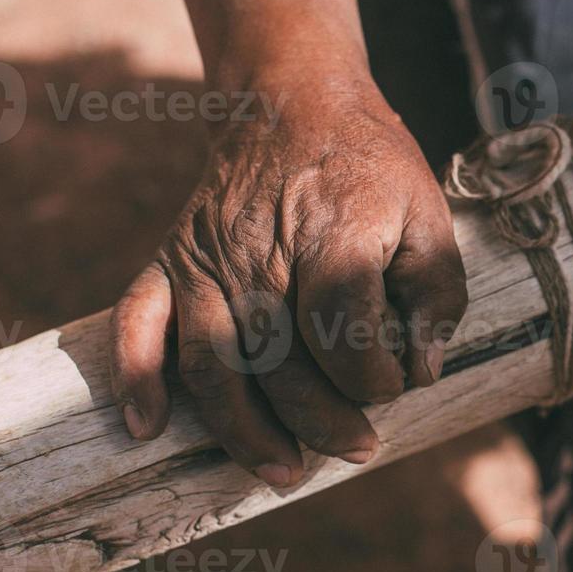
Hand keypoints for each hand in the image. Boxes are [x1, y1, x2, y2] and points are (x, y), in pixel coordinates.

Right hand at [109, 74, 467, 486]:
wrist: (292, 99)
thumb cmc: (370, 167)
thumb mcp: (430, 213)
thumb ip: (437, 292)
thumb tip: (424, 369)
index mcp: (331, 233)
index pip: (345, 332)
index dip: (376, 378)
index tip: (399, 385)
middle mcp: (260, 251)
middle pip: (280, 363)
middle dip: (323, 422)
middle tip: (359, 450)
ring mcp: (206, 258)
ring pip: (213, 363)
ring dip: (243, 430)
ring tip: (283, 473)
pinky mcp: (171, 259)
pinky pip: (138, 321)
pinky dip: (135, 375)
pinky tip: (146, 428)